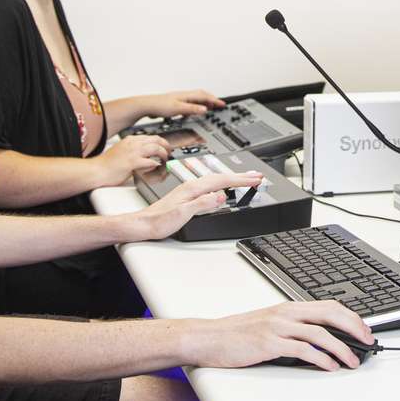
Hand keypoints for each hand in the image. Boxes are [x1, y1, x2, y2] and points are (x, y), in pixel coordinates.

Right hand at [96, 134, 171, 186]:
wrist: (97, 170)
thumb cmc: (106, 164)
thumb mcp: (121, 151)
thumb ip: (134, 151)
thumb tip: (146, 157)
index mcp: (130, 140)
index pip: (151, 137)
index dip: (161, 142)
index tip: (165, 147)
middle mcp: (132, 144)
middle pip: (157, 140)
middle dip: (166, 146)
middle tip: (169, 153)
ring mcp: (133, 152)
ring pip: (156, 149)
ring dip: (164, 155)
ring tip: (165, 160)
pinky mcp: (132, 163)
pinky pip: (150, 162)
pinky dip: (156, 165)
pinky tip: (156, 167)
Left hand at [124, 170, 262, 240]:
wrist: (143, 224)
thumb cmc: (158, 221)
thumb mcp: (182, 214)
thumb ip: (202, 204)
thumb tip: (220, 196)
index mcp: (192, 188)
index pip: (222, 181)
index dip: (240, 180)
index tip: (255, 180)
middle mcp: (191, 186)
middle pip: (221, 177)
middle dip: (240, 176)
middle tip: (257, 176)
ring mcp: (189, 190)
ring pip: (216, 179)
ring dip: (232, 178)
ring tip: (245, 178)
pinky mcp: (187, 195)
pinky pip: (210, 185)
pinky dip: (221, 184)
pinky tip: (222, 187)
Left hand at [140, 90, 225, 117]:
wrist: (146, 105)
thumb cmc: (159, 105)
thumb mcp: (178, 108)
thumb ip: (192, 108)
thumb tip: (204, 109)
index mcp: (186, 95)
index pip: (204, 96)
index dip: (214, 100)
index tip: (222, 104)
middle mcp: (183, 95)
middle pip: (201, 95)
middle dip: (211, 99)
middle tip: (218, 104)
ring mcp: (179, 99)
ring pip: (195, 98)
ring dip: (204, 102)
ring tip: (209, 107)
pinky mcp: (174, 103)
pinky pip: (189, 103)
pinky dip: (195, 106)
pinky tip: (192, 111)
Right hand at [180, 301, 376, 370]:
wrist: (208, 337)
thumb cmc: (237, 334)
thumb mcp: (269, 325)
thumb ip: (293, 328)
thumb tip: (320, 341)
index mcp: (288, 308)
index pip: (329, 305)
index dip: (351, 317)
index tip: (365, 330)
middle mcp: (286, 313)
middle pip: (330, 314)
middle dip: (354, 328)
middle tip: (368, 342)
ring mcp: (277, 327)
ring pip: (320, 333)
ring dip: (342, 348)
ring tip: (352, 361)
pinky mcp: (269, 343)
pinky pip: (303, 349)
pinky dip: (321, 358)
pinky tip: (330, 366)